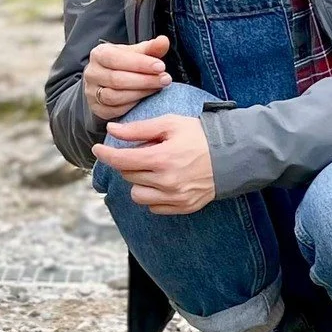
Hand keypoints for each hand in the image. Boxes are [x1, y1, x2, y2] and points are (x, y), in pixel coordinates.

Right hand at [83, 35, 170, 121]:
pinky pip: (115, 110)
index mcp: (99, 54)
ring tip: (158, 88)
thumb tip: (163, 41)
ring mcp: (92, 93)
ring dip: (140, 93)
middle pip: (117, 79)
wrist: (106, 82)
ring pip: (115, 97)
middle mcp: (92, 73)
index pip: (116, 59)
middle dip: (144, 80)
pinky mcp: (97, 109)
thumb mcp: (135, 53)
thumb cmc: (123, 65)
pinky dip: (132, 105)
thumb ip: (150, 48)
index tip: (161, 66)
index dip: (140, 64)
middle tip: (165, 79)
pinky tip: (146, 100)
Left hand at [92, 114, 214, 214]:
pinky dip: (152, 195)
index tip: (98, 148)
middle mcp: (166, 182)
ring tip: (152, 169)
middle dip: (129, 162)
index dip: (105, 154)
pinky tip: (163, 181)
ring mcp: (175, 197)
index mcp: (162, 159)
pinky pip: (154, 207)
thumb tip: (112, 130)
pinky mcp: (183, 207)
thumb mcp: (170, 124)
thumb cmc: (200, 135)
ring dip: (138, 181)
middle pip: (128, 176)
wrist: (233, 155)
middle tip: (143, 151)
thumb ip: (138, 129)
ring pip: (137, 195)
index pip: (121, 161)